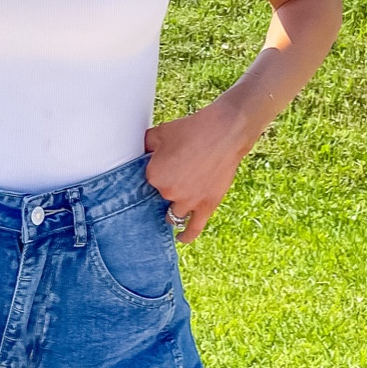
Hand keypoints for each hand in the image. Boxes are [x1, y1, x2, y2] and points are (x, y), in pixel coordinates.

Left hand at [144, 98, 251, 242]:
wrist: (225, 132)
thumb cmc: (193, 129)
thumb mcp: (161, 132)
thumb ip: (146, 145)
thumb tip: (141, 152)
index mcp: (153, 174)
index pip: (147, 181)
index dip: (156, 173)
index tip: (162, 168)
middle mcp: (168, 192)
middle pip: (160, 197)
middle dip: (166, 188)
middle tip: (175, 177)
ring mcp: (187, 201)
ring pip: (173, 214)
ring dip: (172, 210)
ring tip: (174, 205)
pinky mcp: (206, 206)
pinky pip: (193, 228)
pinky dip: (186, 235)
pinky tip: (181, 238)